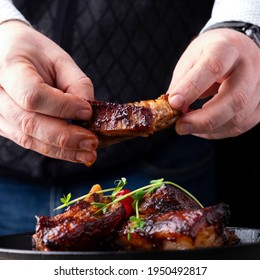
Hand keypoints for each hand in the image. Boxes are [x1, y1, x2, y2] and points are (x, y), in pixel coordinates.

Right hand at [0, 21, 97, 163]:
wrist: (5, 53)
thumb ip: (76, 83)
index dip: (63, 107)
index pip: (33, 95)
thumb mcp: (58, 58)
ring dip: (63, 150)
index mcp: (7, 67)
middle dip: (66, 137)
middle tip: (93, 142)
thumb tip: (89, 115)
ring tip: (88, 153)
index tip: (88, 112)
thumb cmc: (33, 53)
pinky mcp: (3, 126)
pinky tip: (74, 152)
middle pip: (30, 123)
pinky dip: (54, 150)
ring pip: (29, 139)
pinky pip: (29, 142)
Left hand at [168, 28, 259, 138]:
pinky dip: (217, 132)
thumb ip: (182, 83)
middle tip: (180, 126)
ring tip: (188, 125)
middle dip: (203, 120)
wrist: (238, 48)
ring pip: (238, 118)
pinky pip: (241, 126)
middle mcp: (250, 66)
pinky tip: (203, 128)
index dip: (192, 88)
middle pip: (234, 99)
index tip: (174, 104)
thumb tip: (174, 110)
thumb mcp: (191, 59)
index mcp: (227, 48)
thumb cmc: (210, 54)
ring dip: (208, 129)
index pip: (213, 67)